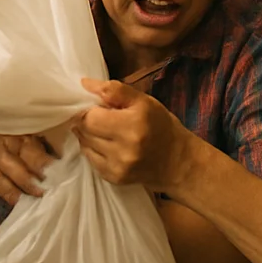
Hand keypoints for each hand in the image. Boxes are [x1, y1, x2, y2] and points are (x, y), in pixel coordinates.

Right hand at [0, 125, 55, 204]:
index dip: (50, 139)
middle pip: (28, 149)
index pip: (32, 127)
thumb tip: (39, 133)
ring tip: (45, 192)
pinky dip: (10, 193)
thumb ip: (10, 122)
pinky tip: (20, 202)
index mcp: (5, 119)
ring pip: (16, 168)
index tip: (67, 150)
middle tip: (62, 175)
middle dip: (44, 163)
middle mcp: (0, 133)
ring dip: (31, 182)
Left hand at [74, 78, 192, 194]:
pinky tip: (106, 145)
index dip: (88, 109)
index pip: (91, 117)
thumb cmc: (160, 125)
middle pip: (86, 131)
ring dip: (89, 135)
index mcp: (133, 124)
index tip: (94, 106)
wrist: (177, 161)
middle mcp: (124, 148)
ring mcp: (119, 166)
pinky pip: (91, 160)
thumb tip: (84, 83)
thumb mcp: (143, 100)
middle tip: (98, 117)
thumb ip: (114, 90)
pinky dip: (94, 149)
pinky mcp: (115, 178)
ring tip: (103, 130)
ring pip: (85, 145)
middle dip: (87, 121)